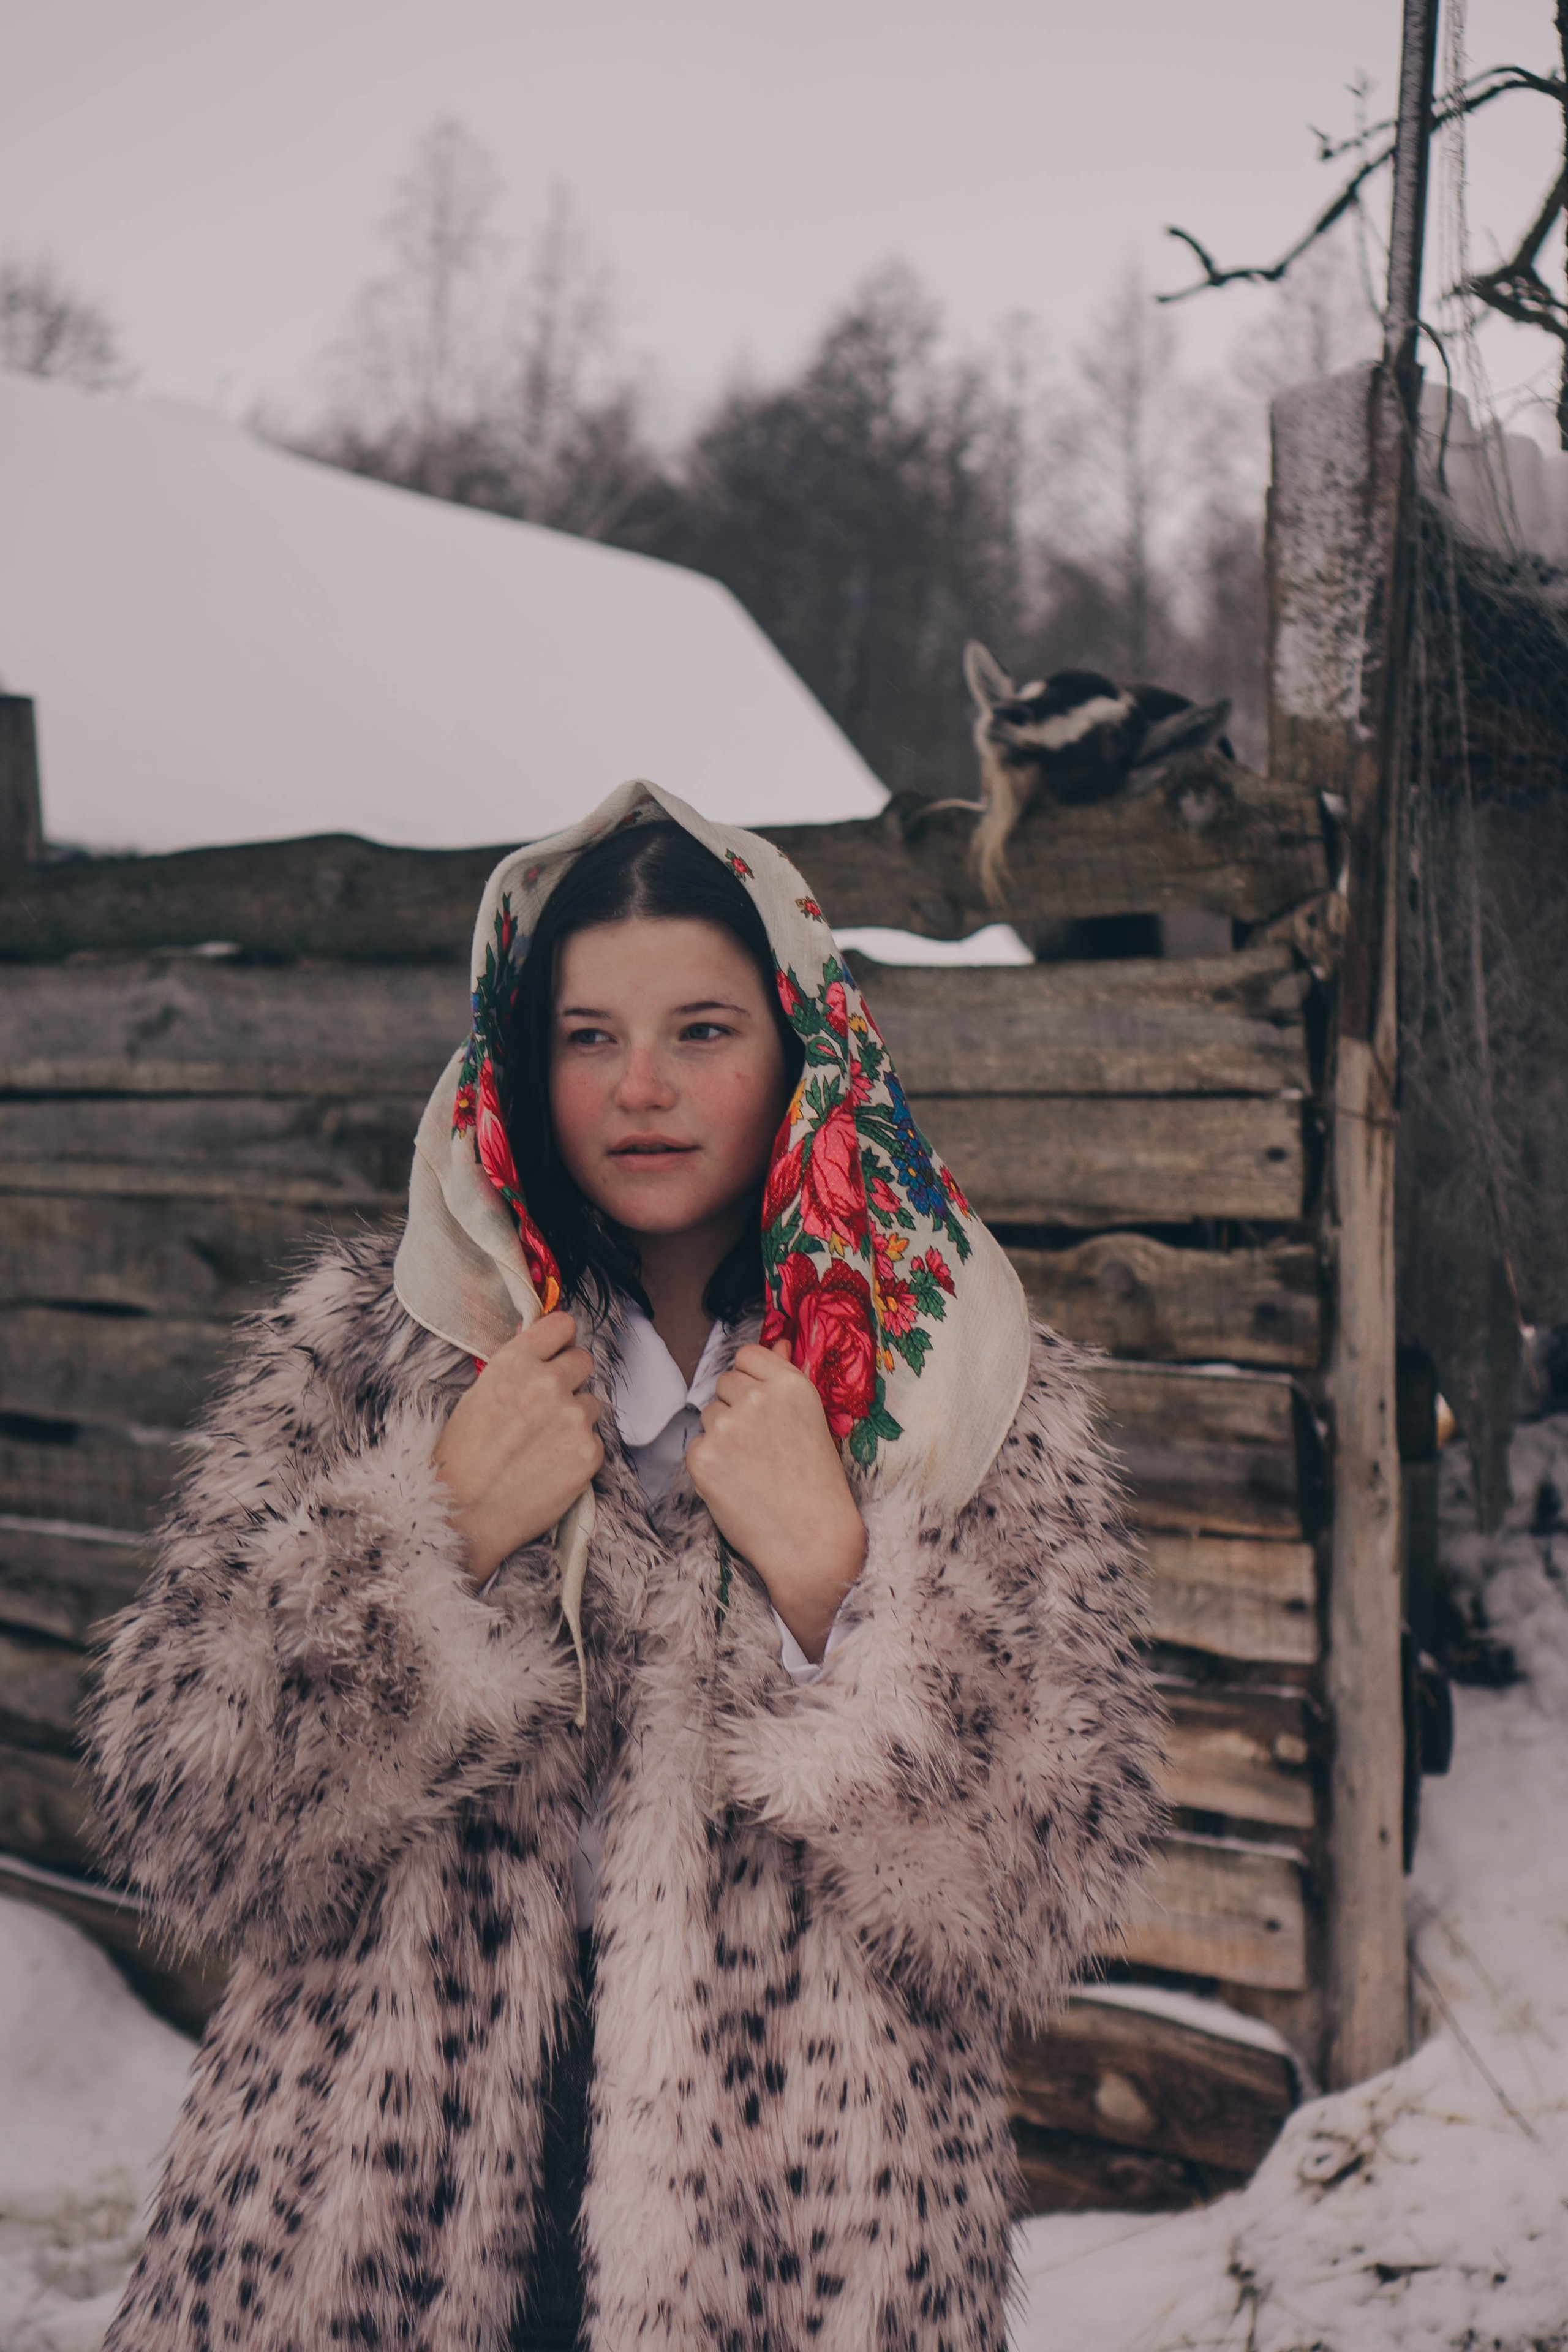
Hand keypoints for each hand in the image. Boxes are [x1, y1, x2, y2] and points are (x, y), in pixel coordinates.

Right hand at [431, 1311, 602, 1587]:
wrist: (462, 1514)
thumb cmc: (461, 1457)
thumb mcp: (478, 1395)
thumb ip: (515, 1369)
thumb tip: (539, 1347)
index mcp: (516, 1362)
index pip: (562, 1325)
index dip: (559, 1341)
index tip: (555, 1353)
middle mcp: (549, 1383)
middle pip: (583, 1360)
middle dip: (569, 1379)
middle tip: (546, 1407)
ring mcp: (573, 1417)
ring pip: (591, 1403)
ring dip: (574, 1418)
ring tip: (542, 1445)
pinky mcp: (590, 1452)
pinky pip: (594, 1440)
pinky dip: (578, 1452)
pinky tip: (550, 1468)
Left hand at [686, 1340, 866, 1661]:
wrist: (811, 1541)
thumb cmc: (818, 1484)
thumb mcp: (813, 1421)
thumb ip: (788, 1377)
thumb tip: (777, 1341)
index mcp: (790, 1385)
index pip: (747, 1355)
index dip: (751, 1379)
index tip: (761, 1404)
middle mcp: (757, 1398)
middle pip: (724, 1383)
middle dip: (736, 1407)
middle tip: (762, 1446)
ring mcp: (727, 1426)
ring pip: (710, 1415)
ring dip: (723, 1435)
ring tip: (753, 1468)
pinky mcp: (702, 1456)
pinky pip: (698, 1446)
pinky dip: (711, 1464)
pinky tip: (737, 1484)